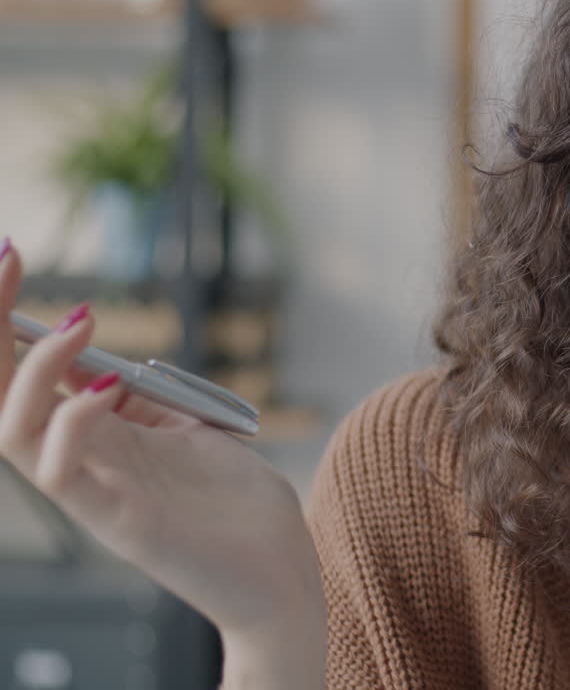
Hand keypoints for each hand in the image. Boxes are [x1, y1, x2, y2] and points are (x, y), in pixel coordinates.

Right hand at [0, 242, 323, 642]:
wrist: (282, 575)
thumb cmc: (239, 507)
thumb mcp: (189, 432)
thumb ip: (146, 401)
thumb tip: (104, 360)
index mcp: (100, 440)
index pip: (29, 375)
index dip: (12, 320)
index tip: (11, 254)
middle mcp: (84, 463)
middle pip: (2, 395)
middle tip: (5, 258)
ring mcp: (97, 493)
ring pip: (14, 432)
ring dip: (33, 369)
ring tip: (81, 321)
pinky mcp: (120, 522)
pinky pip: (64, 473)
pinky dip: (74, 422)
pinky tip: (107, 388)